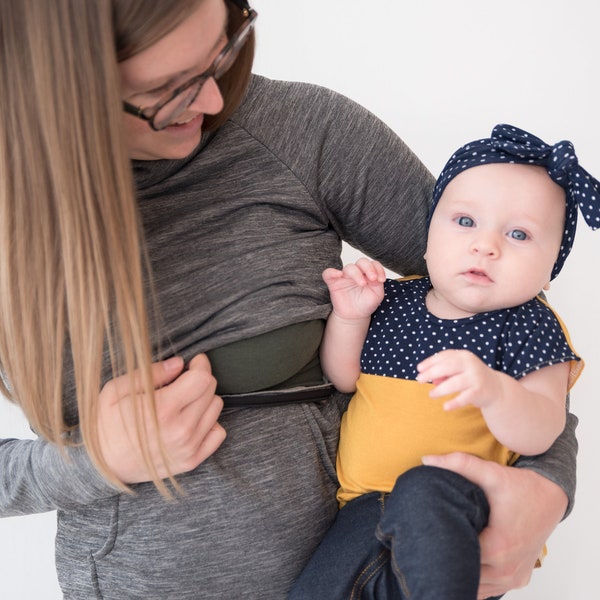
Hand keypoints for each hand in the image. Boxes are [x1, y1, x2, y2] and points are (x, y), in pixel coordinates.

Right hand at [97, 354, 225, 483]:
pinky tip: (191, 420)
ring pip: (216, 409)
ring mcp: (188, 448)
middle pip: (210, 391)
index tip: (193, 362)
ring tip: (184, 402)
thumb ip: (150, 374)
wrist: (102, 468)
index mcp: (162, 410)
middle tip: (184, 381)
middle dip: (200, 380)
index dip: (200, 365)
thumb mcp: (115, 392)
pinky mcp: (192, 461)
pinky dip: (209, 423)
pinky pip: (218, 433)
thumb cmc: (106, 426)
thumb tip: (178, 363)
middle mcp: (180, 430)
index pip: (202, 379)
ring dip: (204, 400)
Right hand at [322, 258, 385, 319]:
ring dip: (356, 273)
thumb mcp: (377, 294)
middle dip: (368, 268)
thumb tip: (374, 277)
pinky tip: (339, 275)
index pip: (373, 264)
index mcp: (368, 273)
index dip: (378, 269)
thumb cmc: (366, 303)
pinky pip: (328, 273)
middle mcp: (357, 272)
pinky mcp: (333, 282)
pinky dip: (332, 272)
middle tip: (372, 278)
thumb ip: (378, 284)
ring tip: (362, 283)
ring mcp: (344, 276)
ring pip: (349, 267)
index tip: (381, 280)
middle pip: (362, 262)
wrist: (355, 316)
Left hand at [416, 349, 499, 410]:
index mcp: (463, 356)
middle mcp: (471, 364)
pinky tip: (445, 407)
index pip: (444, 356)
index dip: (430, 362)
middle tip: (419, 380)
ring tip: (431, 395)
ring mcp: (476, 378)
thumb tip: (433, 380)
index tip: (418, 369)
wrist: (495, 387)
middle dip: (431, 373)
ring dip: (440, 389)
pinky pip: (465, 398)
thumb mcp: (457, 370)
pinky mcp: (479, 392)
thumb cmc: (469, 376)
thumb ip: (443, 372)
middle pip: (448, 367)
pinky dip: (454, 403)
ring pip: (455, 383)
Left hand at [422, 452, 566, 598]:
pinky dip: (476, 578)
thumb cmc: (521, 486)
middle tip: (431, 541)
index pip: (455, 557)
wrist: (552, 497)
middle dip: (447, 558)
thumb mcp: (491, 472)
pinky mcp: (518, 580)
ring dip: (461, 570)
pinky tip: (463, 559)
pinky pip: (490, 588)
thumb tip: (426, 459)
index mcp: (498, 547)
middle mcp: (507, 569)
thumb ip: (460, 464)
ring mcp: (514, 578)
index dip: (439, 544)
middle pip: (464, 573)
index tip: (429, 530)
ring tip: (445, 549)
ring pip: (476, 585)